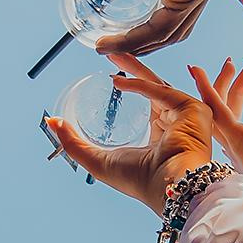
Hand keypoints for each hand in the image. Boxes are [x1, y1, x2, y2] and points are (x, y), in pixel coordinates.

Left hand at [43, 53, 214, 214]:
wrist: (168, 186)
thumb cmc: (139, 180)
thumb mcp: (98, 160)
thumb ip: (74, 143)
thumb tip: (50, 122)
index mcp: (162, 136)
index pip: (148, 106)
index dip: (130, 89)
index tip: (111, 78)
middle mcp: (178, 124)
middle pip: (153, 88)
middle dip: (132, 70)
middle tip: (112, 56)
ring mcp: (187, 115)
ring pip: (157, 84)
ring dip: (135, 69)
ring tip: (115, 56)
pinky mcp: (192, 108)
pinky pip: (160, 91)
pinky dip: (138, 85)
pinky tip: (118, 81)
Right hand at [63, 0, 219, 57]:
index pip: (177, 11)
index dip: (148, 29)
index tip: (119, 36)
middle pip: (175, 28)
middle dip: (142, 45)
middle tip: (112, 51)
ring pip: (168, 31)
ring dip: (135, 47)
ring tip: (106, 50)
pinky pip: (163, 25)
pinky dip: (135, 38)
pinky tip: (112, 42)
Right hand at [189, 56, 242, 198]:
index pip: (234, 128)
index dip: (234, 103)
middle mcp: (239, 153)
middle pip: (221, 117)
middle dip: (226, 89)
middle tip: (233, 66)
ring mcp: (235, 146)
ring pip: (215, 111)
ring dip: (217, 84)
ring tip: (227, 62)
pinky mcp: (237, 137)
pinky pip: (215, 108)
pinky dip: (205, 88)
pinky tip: (197, 71)